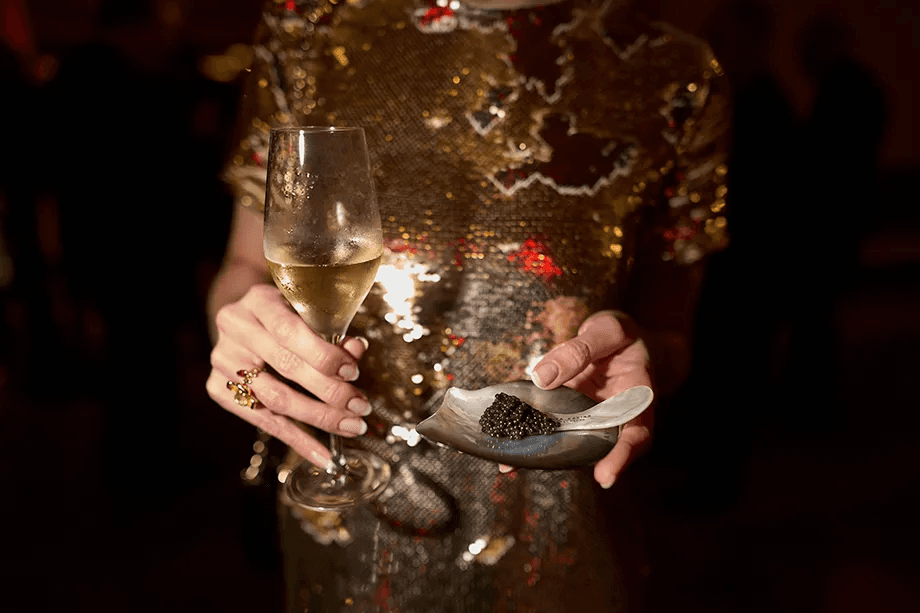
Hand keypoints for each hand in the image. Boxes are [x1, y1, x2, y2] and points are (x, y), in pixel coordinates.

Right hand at [206, 284, 372, 468]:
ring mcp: (222, 358)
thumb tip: (357, 350)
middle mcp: (235, 328)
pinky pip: (262, 420)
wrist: (246, 321)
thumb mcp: (309, 314)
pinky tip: (322, 454)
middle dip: (329, 391)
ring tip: (350, 427)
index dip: (323, 355)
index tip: (353, 373)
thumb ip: (332, 332)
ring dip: (318, 417)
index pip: (290, 331)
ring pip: (274, 398)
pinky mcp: (217, 388)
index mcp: (259, 301)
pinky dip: (296, 439)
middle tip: (360, 408)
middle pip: (284, 367)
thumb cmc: (287, 316)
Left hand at [501, 310, 653, 487]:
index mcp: (637, 399)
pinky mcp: (570, 416)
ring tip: (511, 462)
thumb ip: (579, 351)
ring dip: (543, 453)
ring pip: (570, 443)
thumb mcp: (607, 331)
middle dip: (572, 461)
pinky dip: (532, 435)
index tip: (605, 477)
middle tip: (546, 466)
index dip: (621, 457)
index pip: (636, 433)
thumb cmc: (621, 337)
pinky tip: (506, 443)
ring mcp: (589, 420)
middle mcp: (614, 418)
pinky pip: (553, 427)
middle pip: (599, 448)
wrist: (618, 339)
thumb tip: (542, 377)